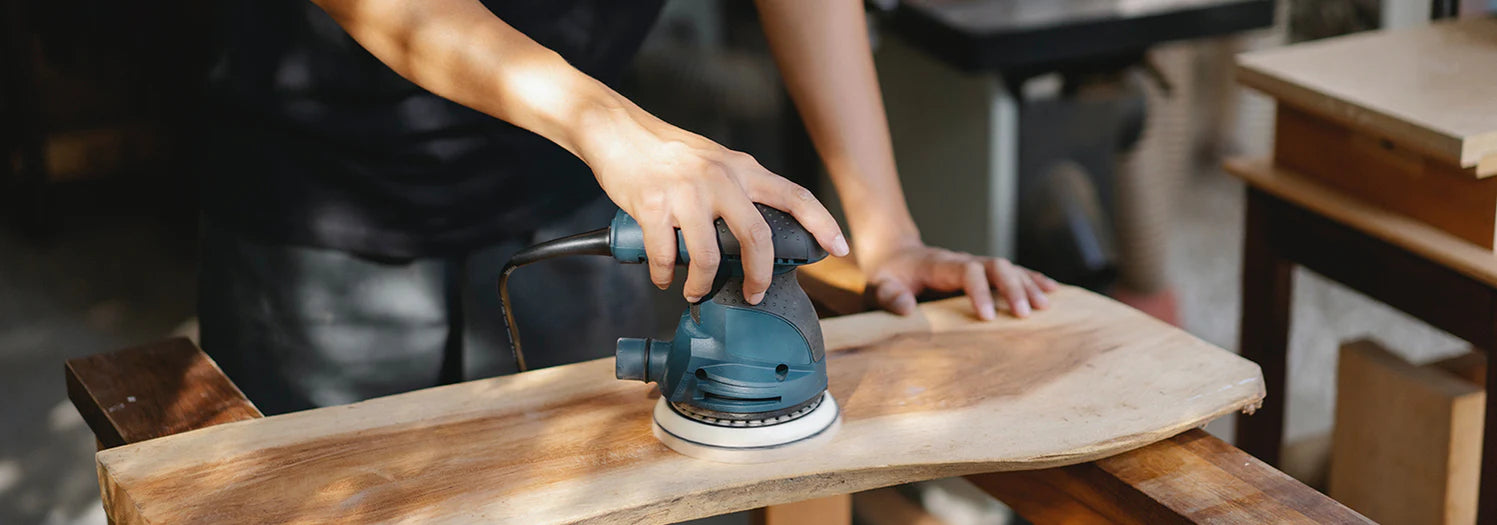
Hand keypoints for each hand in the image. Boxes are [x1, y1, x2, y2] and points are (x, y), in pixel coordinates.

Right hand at [580, 107, 849, 303]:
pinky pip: (665, 255)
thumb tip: (756, 235)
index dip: (822, 223)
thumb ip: (739, 190)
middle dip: (758, 277)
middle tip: (754, 294)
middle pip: (756, 237)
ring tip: (695, 291)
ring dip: (701, 284)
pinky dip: (664, 275)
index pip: (795, 196)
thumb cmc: (667, 152)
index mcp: (742, 169)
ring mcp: (686, 192)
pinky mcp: (653, 205)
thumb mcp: (715, 161)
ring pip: (707, 257)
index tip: (840, 248)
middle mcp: (720, 178)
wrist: (617, 130)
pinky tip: (663, 277)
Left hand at [863, 243, 1059, 319]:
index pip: (967, 271)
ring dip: (1027, 285)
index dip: (979, 291)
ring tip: (1044, 306)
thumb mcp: (880, 286)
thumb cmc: (889, 275)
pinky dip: (1031, 280)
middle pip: (995, 266)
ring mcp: (975, 264)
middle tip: (1025, 314)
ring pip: (1008, 268)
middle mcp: (963, 260)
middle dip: (1012, 287)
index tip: (987, 317)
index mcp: (940, 264)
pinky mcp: (983, 272)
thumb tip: (906, 309)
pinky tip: (1051, 290)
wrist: (895, 256)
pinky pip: (1011, 272)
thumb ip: (890, 296)